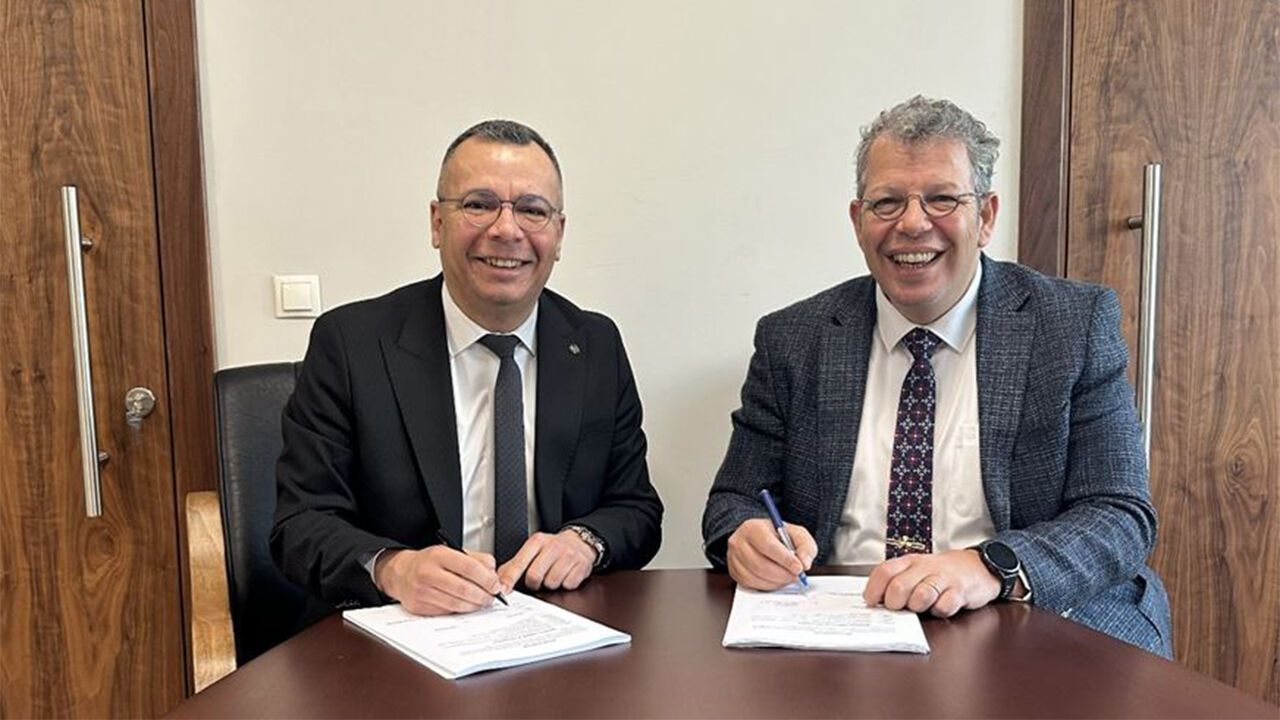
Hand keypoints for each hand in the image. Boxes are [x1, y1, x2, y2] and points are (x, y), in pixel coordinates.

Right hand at [374, 546, 501, 615]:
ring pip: (456, 604)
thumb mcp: (452, 552)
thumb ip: (476, 559)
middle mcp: (428, 573)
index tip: (496, 584)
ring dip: (474, 606)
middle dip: (483, 595)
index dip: (486, 578)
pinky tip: (466, 606)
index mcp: (438, 555)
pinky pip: (446, 612)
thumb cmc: (430, 562)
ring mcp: (422, 591)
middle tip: (492, 597)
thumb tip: (493, 573)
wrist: (402, 573)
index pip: (468, 567)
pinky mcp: (419, 607)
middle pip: (463, 589)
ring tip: (481, 602)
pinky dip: (460, 610)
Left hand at [498, 530, 596, 591]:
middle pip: (534, 576)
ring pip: (552, 583)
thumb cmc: (553, 548)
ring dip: (551, 584)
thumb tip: (499, 579)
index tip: (503, 589)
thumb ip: (515, 564)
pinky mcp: (581, 565)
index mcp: (537, 542)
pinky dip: (565, 584)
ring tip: (554, 574)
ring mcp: (568, 555)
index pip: (519, 562)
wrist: (580, 541)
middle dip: (534, 583)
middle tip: (539, 579)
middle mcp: (553, 546)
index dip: (510, 578)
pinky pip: (568, 585)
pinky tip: (566, 575)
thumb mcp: (533, 549)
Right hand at [725, 518, 816, 590]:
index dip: (785, 559)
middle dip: (782, 574)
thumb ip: (804, 545)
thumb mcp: (795, 533)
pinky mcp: (734, 571)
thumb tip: (805, 563)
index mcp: (753, 528)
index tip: (799, 568)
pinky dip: (767, 585)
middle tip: (796, 576)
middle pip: (760, 564)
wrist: (760, 539)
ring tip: (788, 577)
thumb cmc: (777, 536)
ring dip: (776, 581)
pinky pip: (751, 584)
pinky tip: (776, 580)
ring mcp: (733, 558)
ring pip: (756, 576)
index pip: (768, 545)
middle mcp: (738, 542)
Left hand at [862, 549, 999, 617]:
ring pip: (921, 595)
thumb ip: (898, 581)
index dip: (874, 589)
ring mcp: (944, 578)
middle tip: (899, 608)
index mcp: (910, 562)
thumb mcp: (917, 570)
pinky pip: (945, 606)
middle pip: (899, 586)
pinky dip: (940, 611)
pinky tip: (940, 607)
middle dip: (894, 603)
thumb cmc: (941, 572)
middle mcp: (925, 568)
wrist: (977, 566)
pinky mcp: (960, 591)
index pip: (884, 571)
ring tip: (921, 607)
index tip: (871, 602)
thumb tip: (875, 600)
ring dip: (917, 607)